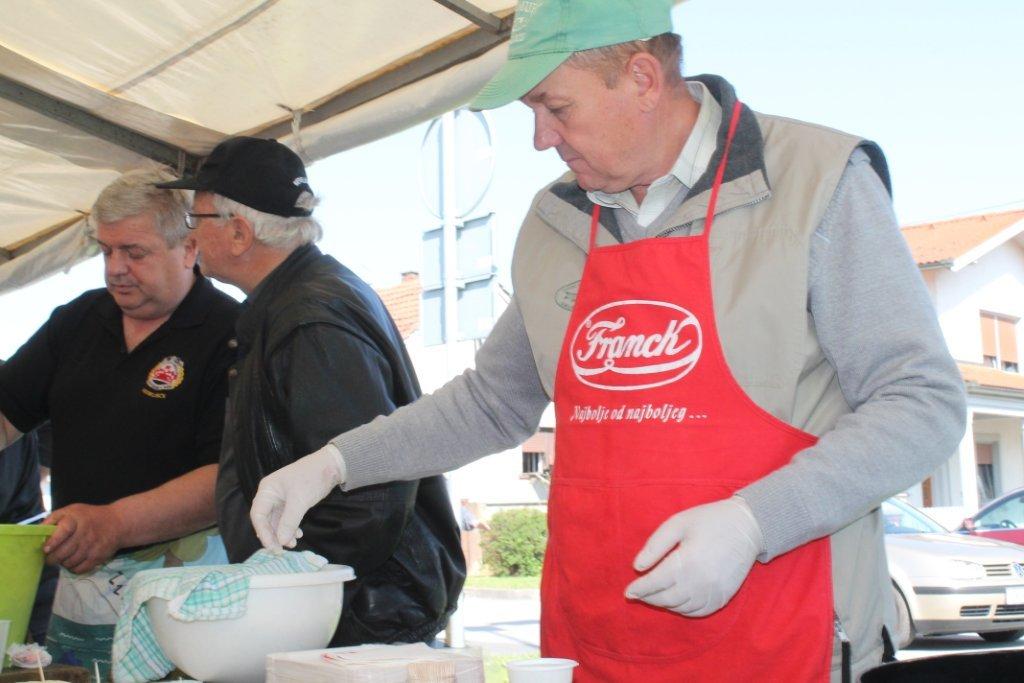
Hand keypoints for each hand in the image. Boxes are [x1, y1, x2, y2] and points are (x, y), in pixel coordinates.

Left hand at [43, 503, 124, 573]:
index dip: (53, 541)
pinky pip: (79, 569)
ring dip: (62, 563)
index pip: (63, 531)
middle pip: (63, 552)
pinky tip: (73, 561)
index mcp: (76, 519)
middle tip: (50, 557)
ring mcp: (92, 547)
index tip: (46, 549)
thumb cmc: (89, 516)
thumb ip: (54, 519)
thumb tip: (38, 533)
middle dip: (52, 558)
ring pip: (69, 563)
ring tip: (63, 558)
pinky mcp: (98, 557)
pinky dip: (73, 568)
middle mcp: (85, 533)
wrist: (118, 523)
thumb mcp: (71, 510)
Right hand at [250, 443, 346, 551]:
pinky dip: (290, 527)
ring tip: (293, 544)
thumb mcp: (300, 501)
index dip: (263, 533)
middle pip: (265, 519)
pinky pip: (286, 518)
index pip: (258, 515)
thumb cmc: (312, 478)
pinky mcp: (291, 501)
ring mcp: (281, 498)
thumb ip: (289, 522)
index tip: (273, 547)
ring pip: (276, 521)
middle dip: (273, 535)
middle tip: (281, 550)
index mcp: (267, 490)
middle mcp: (271, 494)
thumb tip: (281, 541)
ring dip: (283, 533)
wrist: (331, 465)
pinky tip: (298, 534)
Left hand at [625, 496, 763, 616]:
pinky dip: (683, 610)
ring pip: (680, 607)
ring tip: (653, 596)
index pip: (655, 583)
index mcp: (686, 562)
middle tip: (637, 594)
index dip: (639, 589)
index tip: (627, 591)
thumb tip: (637, 567)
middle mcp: (700, 582)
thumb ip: (655, 546)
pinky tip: (675, 601)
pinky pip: (698, 612)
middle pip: (666, 598)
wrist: (748, 527)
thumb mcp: (677, 524)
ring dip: (664, 604)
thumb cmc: (709, 520)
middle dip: (648, 598)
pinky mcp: (723, 597)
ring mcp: (713, 592)